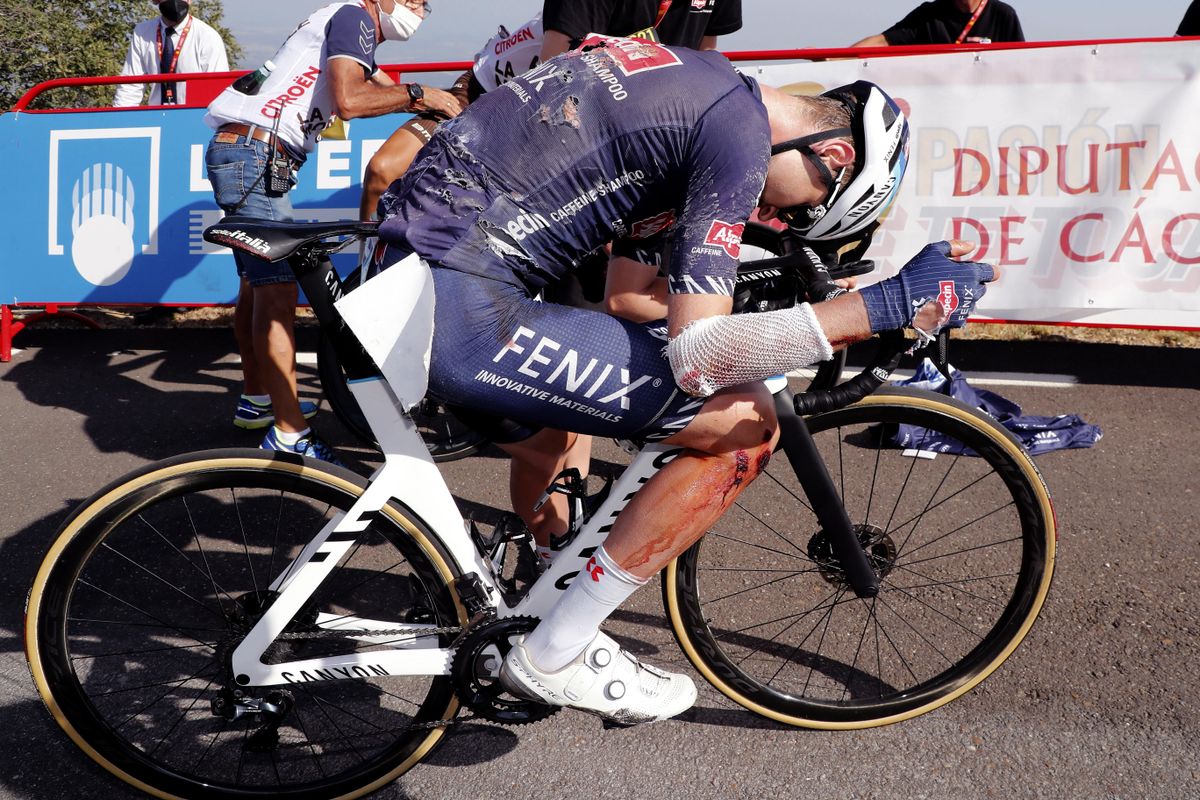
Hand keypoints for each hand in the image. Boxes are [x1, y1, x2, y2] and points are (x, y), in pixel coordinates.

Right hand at [419, 87, 461, 117]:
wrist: (418, 93)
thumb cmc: (420, 94)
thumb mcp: (429, 93)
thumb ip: (433, 96)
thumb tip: (432, 100)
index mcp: (440, 92)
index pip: (450, 95)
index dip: (455, 99)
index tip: (458, 103)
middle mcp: (442, 95)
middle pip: (453, 102)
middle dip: (458, 107)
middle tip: (462, 112)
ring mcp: (442, 100)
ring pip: (452, 106)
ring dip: (457, 111)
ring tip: (461, 116)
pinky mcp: (440, 105)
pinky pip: (449, 110)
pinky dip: (452, 114)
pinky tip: (455, 117)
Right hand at [859, 240, 998, 334]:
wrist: (902, 300)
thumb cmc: (917, 274)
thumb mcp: (933, 251)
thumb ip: (955, 247)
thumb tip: (971, 245)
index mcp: (969, 274)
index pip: (991, 273)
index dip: (988, 271)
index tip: (984, 271)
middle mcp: (970, 292)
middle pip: (981, 288)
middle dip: (972, 284)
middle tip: (954, 281)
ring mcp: (963, 308)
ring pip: (971, 302)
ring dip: (963, 297)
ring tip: (944, 294)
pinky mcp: (954, 321)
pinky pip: (960, 315)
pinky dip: (954, 310)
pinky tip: (941, 305)